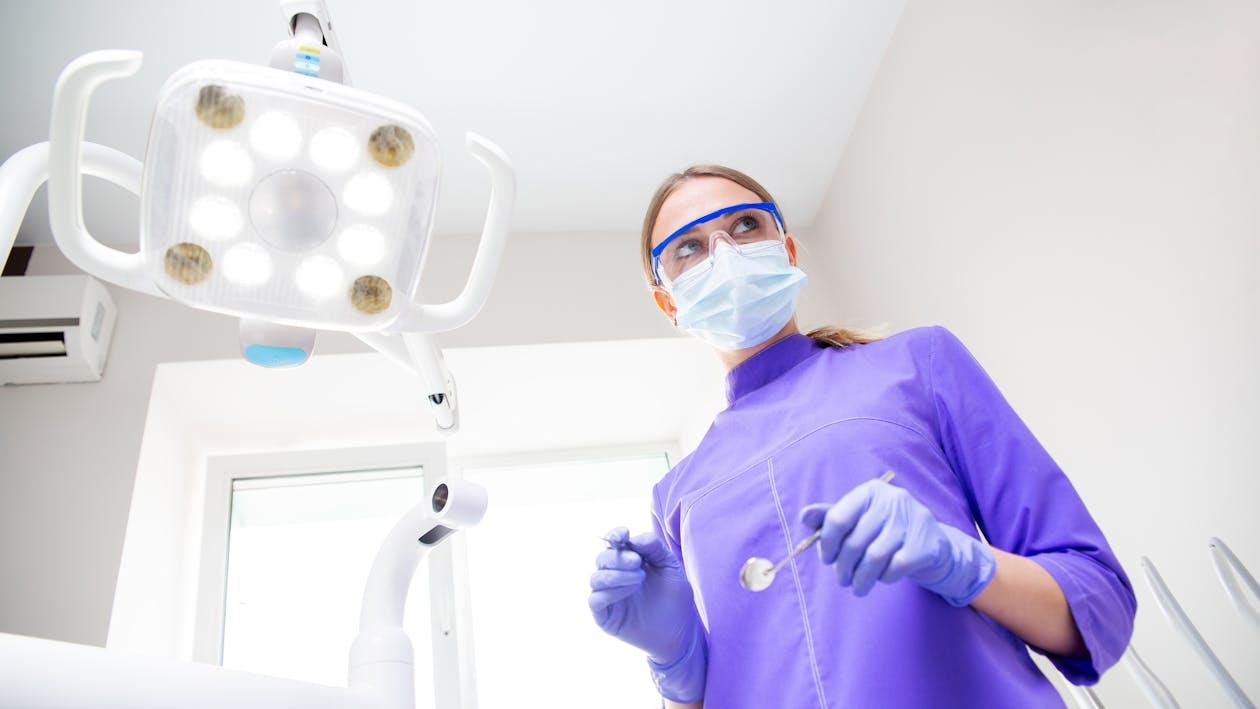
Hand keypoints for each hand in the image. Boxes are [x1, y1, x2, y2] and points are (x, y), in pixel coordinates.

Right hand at [589, 527, 706, 701]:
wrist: (681, 632)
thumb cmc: (675, 598)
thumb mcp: (670, 567)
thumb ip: (655, 548)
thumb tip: (634, 538)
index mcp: (628, 562)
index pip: (612, 543)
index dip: (614, 535)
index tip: (624, 534)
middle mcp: (615, 577)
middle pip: (602, 559)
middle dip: (618, 557)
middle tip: (638, 562)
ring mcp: (609, 597)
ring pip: (596, 578)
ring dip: (616, 574)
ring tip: (639, 578)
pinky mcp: (605, 617)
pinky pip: (596, 600)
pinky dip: (610, 592)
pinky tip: (630, 590)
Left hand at [799, 479, 995, 605]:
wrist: (935, 547)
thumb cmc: (888, 532)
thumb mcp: (860, 519)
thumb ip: (831, 517)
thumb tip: (804, 516)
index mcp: (871, 491)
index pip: (837, 518)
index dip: (826, 544)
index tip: (826, 559)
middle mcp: (893, 500)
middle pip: (854, 542)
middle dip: (843, 567)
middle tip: (842, 579)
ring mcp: (913, 521)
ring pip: (873, 558)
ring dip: (861, 579)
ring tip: (857, 587)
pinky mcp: (926, 544)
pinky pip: (895, 568)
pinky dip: (884, 578)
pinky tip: (883, 578)